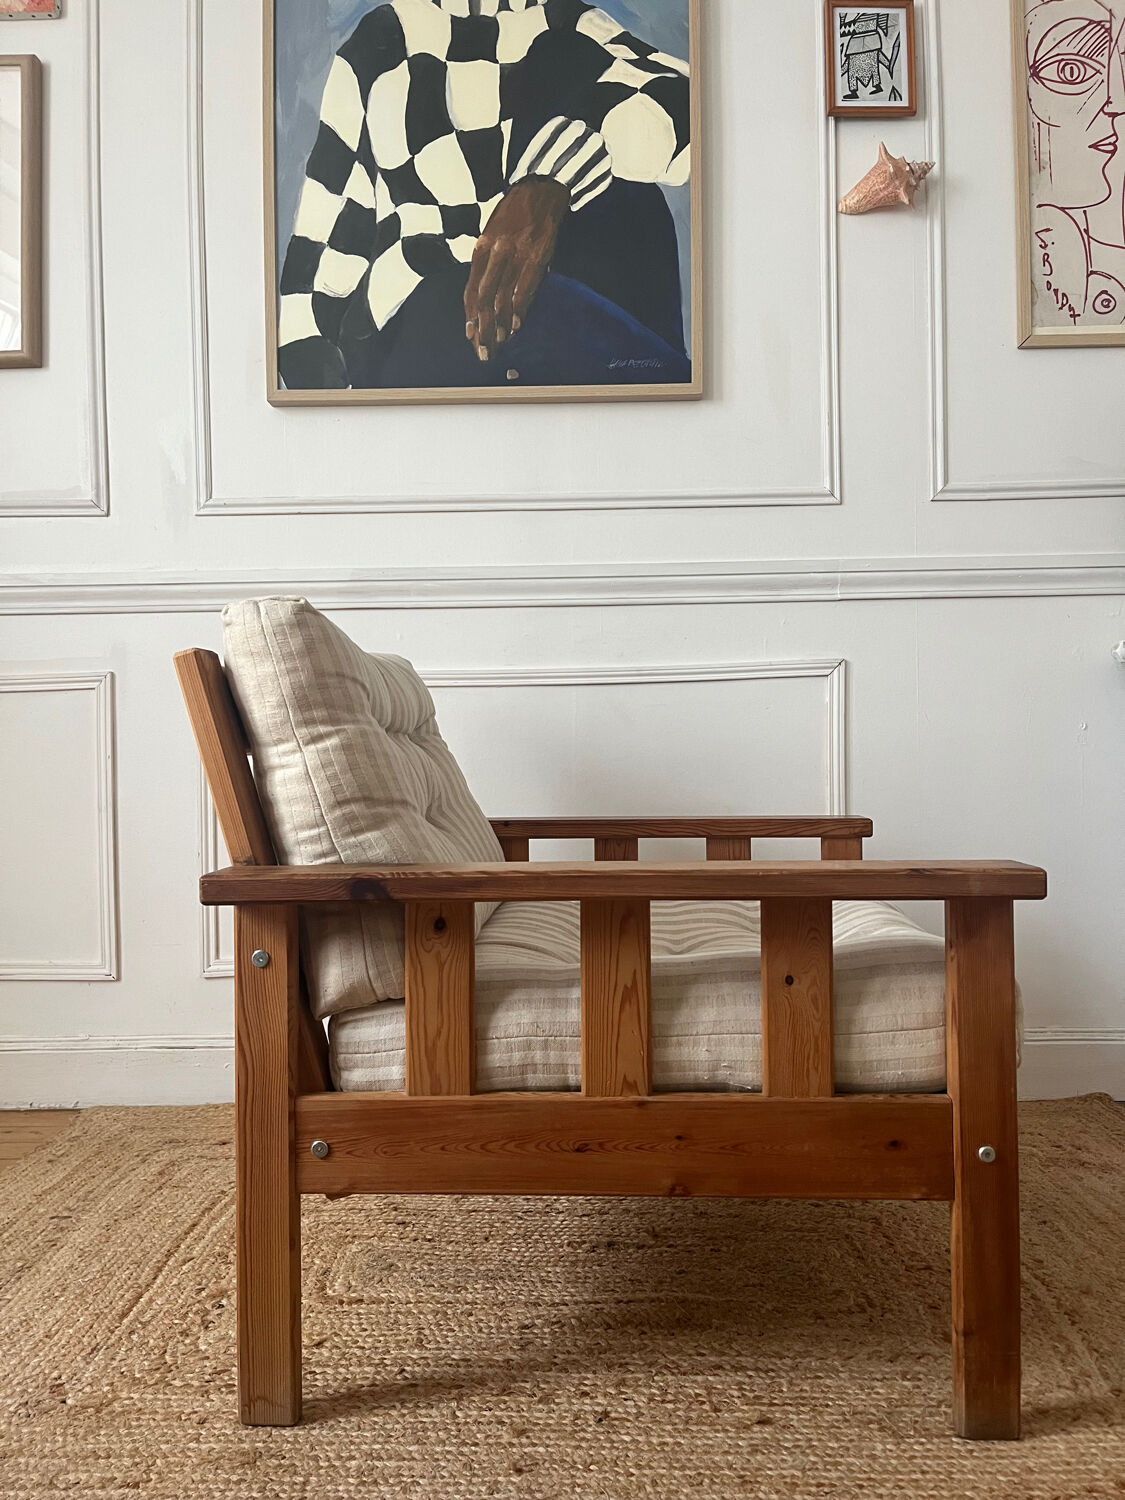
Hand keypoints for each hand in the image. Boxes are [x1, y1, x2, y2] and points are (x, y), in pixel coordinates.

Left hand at [464, 177, 568, 361]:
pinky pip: (524, 290)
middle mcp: (495, 253)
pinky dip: (518, 310)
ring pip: (503, 299)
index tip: (469, 337)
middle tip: (482, 352)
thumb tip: (484, 298)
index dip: (469, 317)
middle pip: (484, 299)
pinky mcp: (537, 256)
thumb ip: (487, 264)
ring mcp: (516, 255)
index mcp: (481, 247)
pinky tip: (514, 327)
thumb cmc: (515, 214)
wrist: (541, 188)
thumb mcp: (492, 235)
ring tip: (498, 346)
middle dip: (482, 329)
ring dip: (499, 327)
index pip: (471, 290)